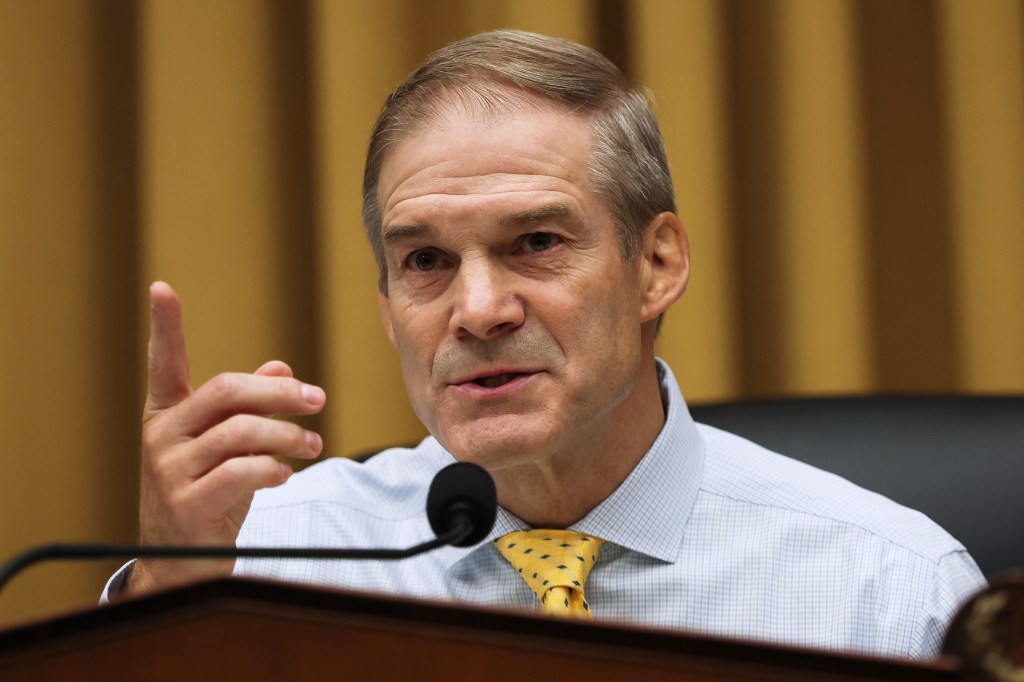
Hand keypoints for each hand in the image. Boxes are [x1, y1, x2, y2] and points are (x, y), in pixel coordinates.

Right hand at [124, 282, 325, 595]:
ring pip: (240, 432)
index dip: (163, 327)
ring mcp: (170, 471)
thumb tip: (282, 367)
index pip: (163, 364)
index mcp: (167, 415)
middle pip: (226, 392)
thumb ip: (249, 407)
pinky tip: (286, 474)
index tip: (160, 288)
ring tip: (313, 443)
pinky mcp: (188, 505)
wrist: (182, 565)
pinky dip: (272, 469)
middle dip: (279, 392)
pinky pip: (239, 473)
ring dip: (288, 435)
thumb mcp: (227, 448)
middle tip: (317, 399)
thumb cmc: (209, 495)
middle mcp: (162, 437)